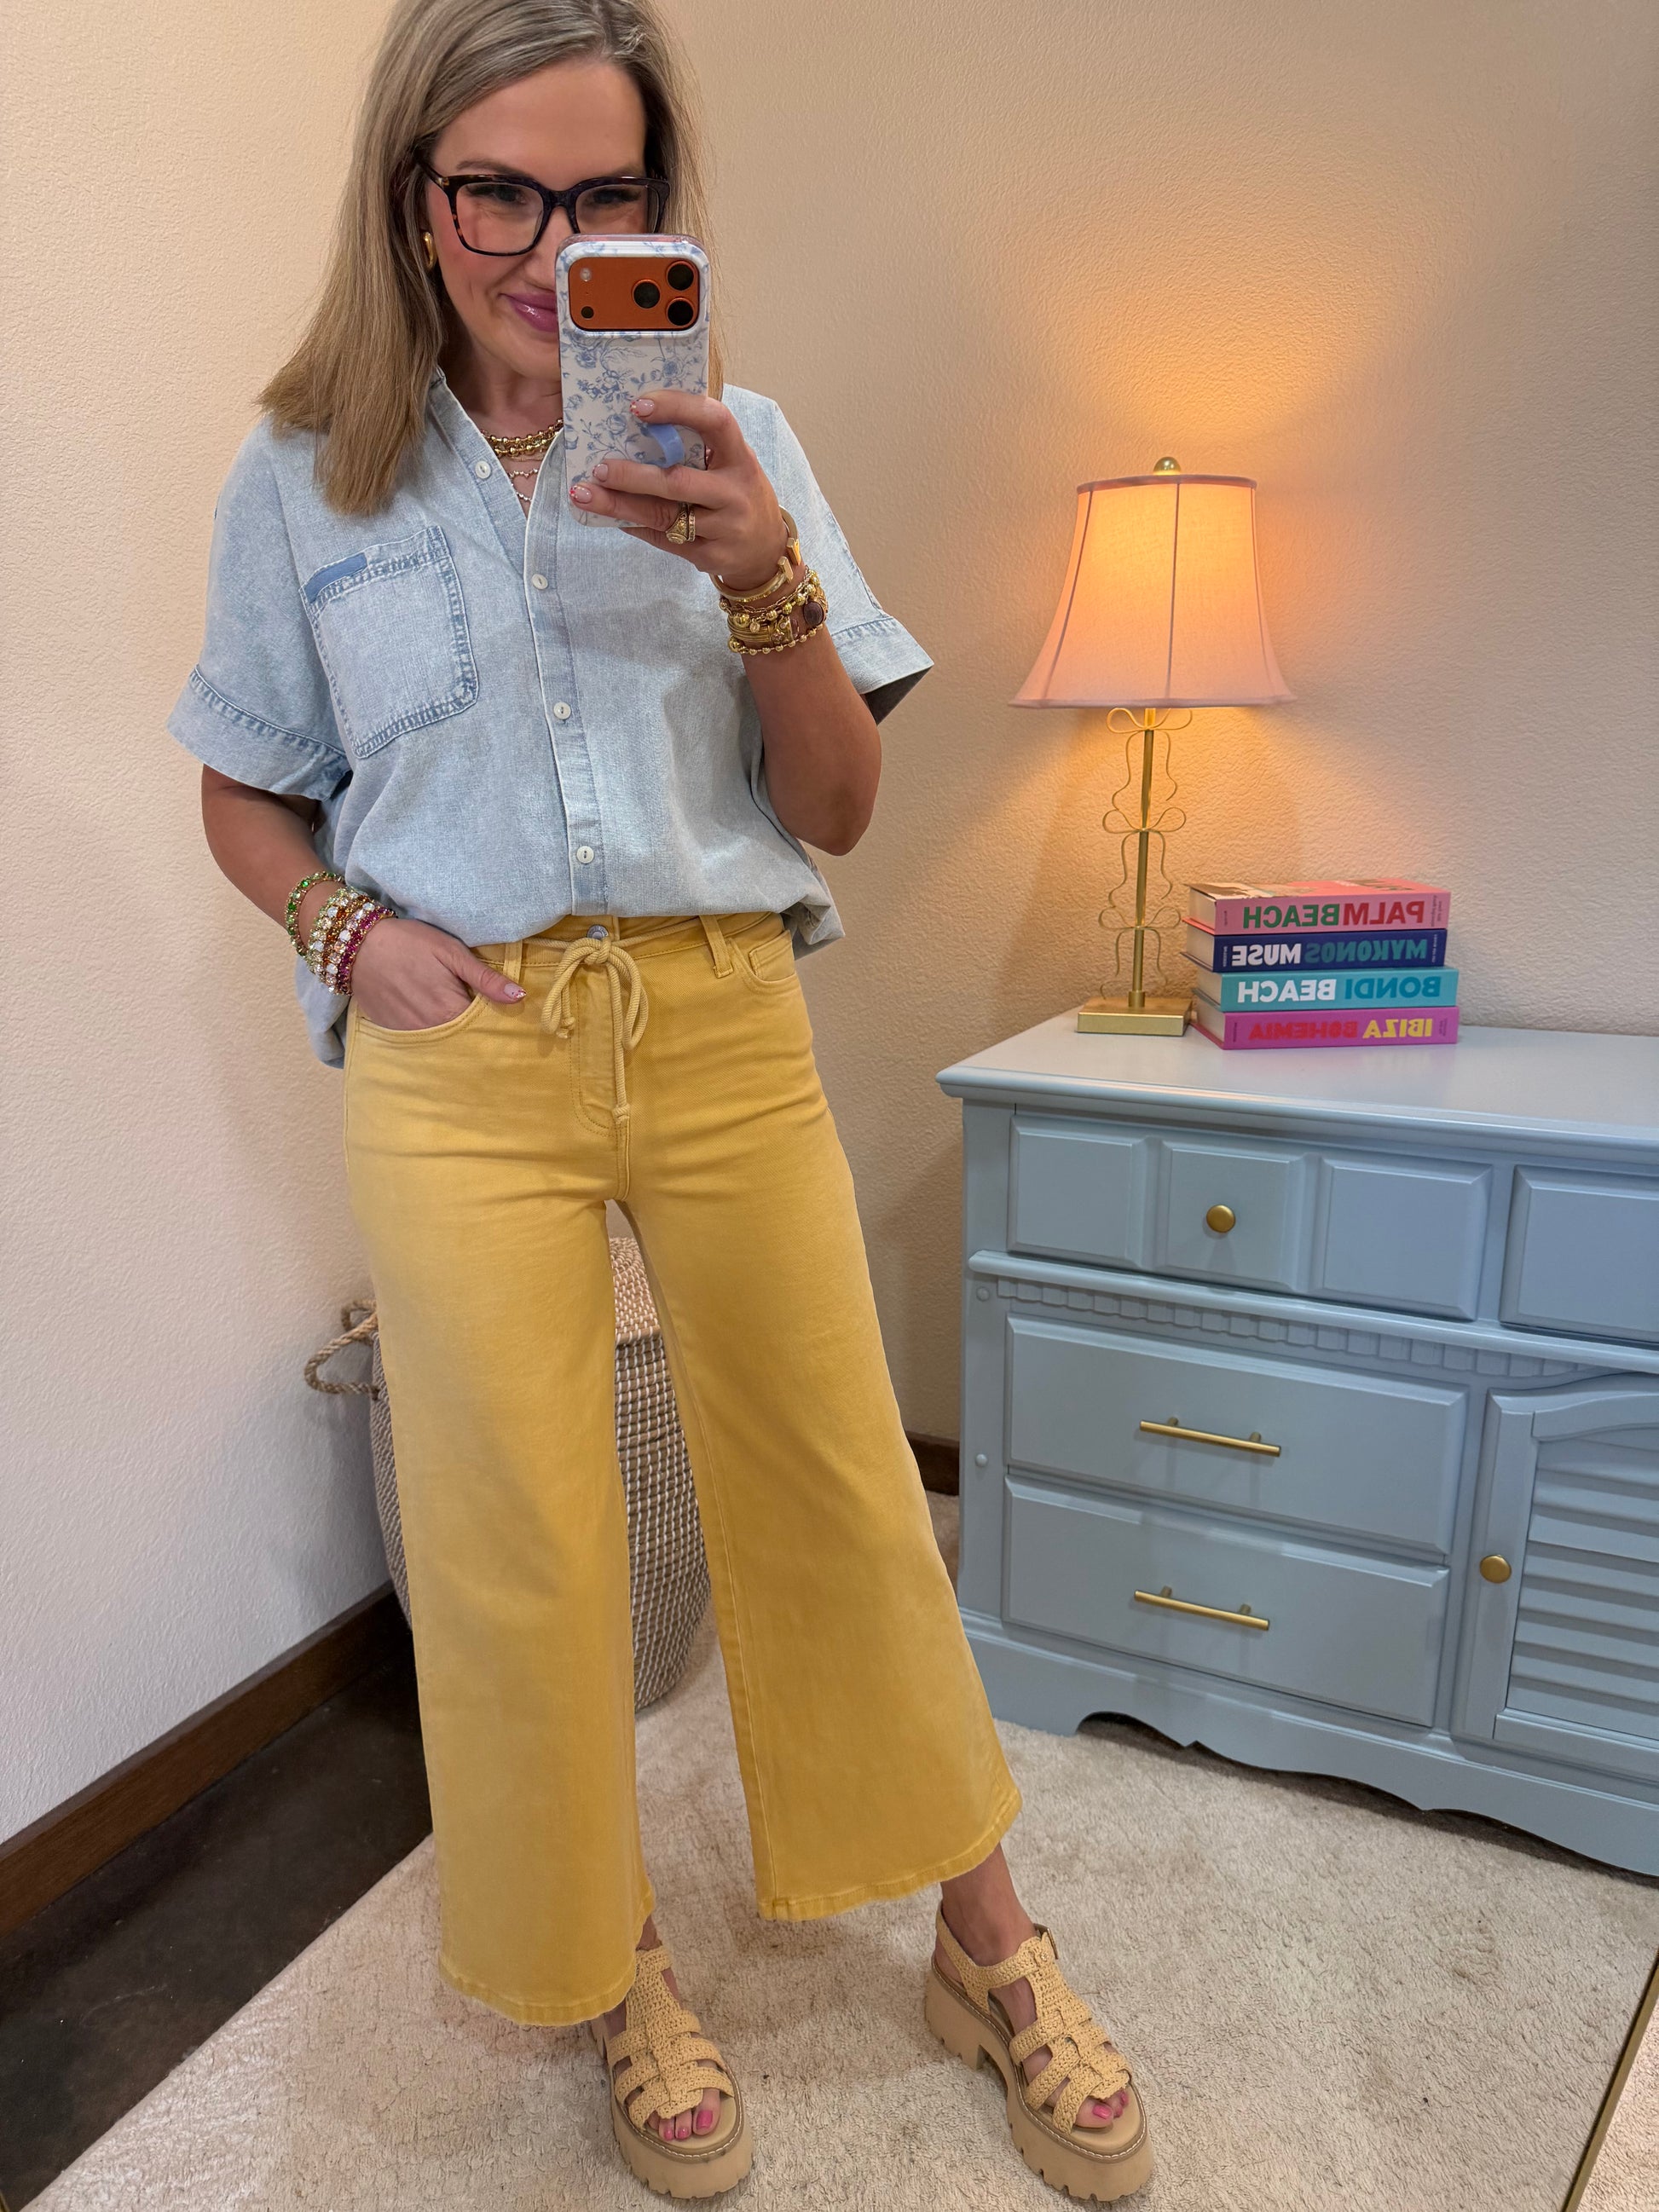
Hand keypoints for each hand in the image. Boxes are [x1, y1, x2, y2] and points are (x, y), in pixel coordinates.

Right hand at [330, 913, 522, 1030]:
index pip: (483, 1027)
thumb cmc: (409, 943)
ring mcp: (410, 1034)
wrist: (357, 945)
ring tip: (454, 1016)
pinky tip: (431, 1019)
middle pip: (463, 1038)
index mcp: (451, 1011)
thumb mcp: (451, 952)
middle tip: (479, 1015)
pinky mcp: (393, 1032)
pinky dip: (429, 1034)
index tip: (502, 1015)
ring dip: (452, 1034)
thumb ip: (485, 978)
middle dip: (474, 1031)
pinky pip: (420, 1040)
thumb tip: (519, 997)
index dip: (493, 1021)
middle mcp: (431, 1030)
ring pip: (442, 1042)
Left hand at [568, 390, 787, 592]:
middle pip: (678, 481)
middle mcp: (735, 492)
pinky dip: (634, 527)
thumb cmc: (738, 495)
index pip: (715, 421)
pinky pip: (664, 541)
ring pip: (664, 516)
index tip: (637, 405)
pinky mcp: (710, 556)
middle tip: (598, 466)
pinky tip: (610, 517)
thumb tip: (637, 427)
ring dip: (621, 505)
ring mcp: (725, 528)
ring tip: (585, 494)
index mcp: (740, 457)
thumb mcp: (731, 465)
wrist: (766, 552)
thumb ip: (698, 449)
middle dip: (633, 475)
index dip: (678, 408)